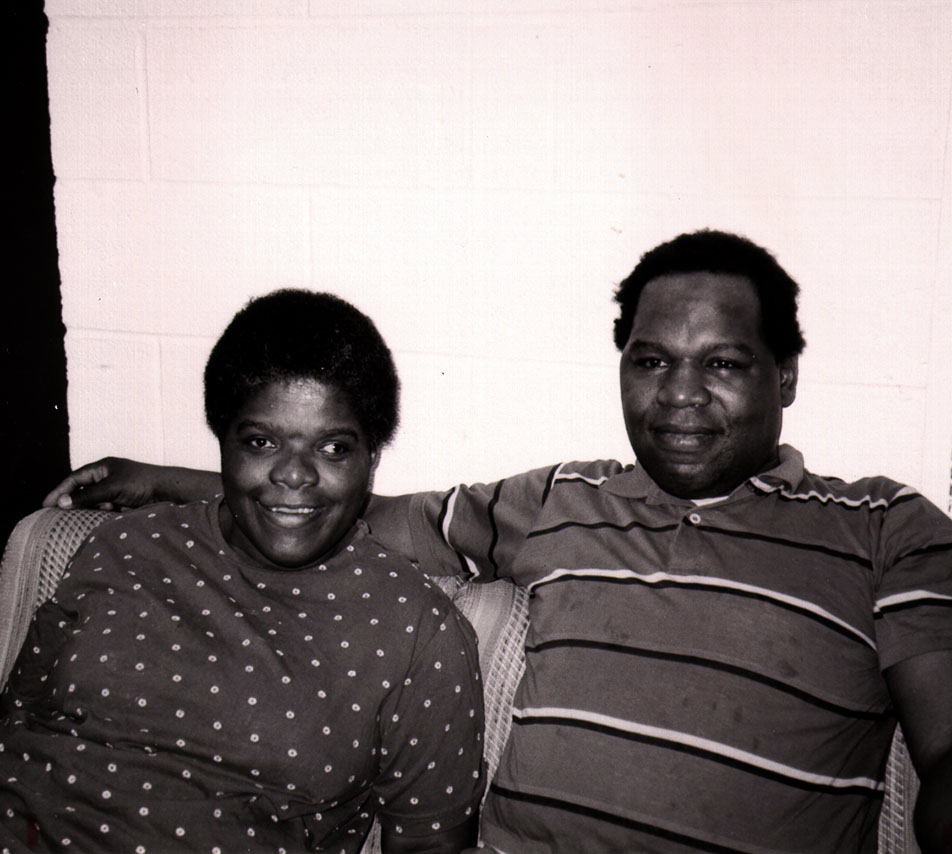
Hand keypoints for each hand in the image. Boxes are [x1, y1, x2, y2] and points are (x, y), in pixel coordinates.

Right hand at [42, 457, 164, 509]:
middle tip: (55, 516)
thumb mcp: (111, 488)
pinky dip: (99, 516)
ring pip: (93, 503)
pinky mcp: (123, 504)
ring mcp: (115, 491)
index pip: (75, 478)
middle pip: (82, 491)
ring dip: (86, 511)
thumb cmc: (142, 483)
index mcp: (103, 468)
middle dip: (71, 503)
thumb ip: (88, 496)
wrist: (167, 492)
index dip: (60, 490)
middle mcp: (107, 478)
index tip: (46, 504)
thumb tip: (63, 503)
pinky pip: (104, 511)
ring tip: (74, 521)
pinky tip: (94, 523)